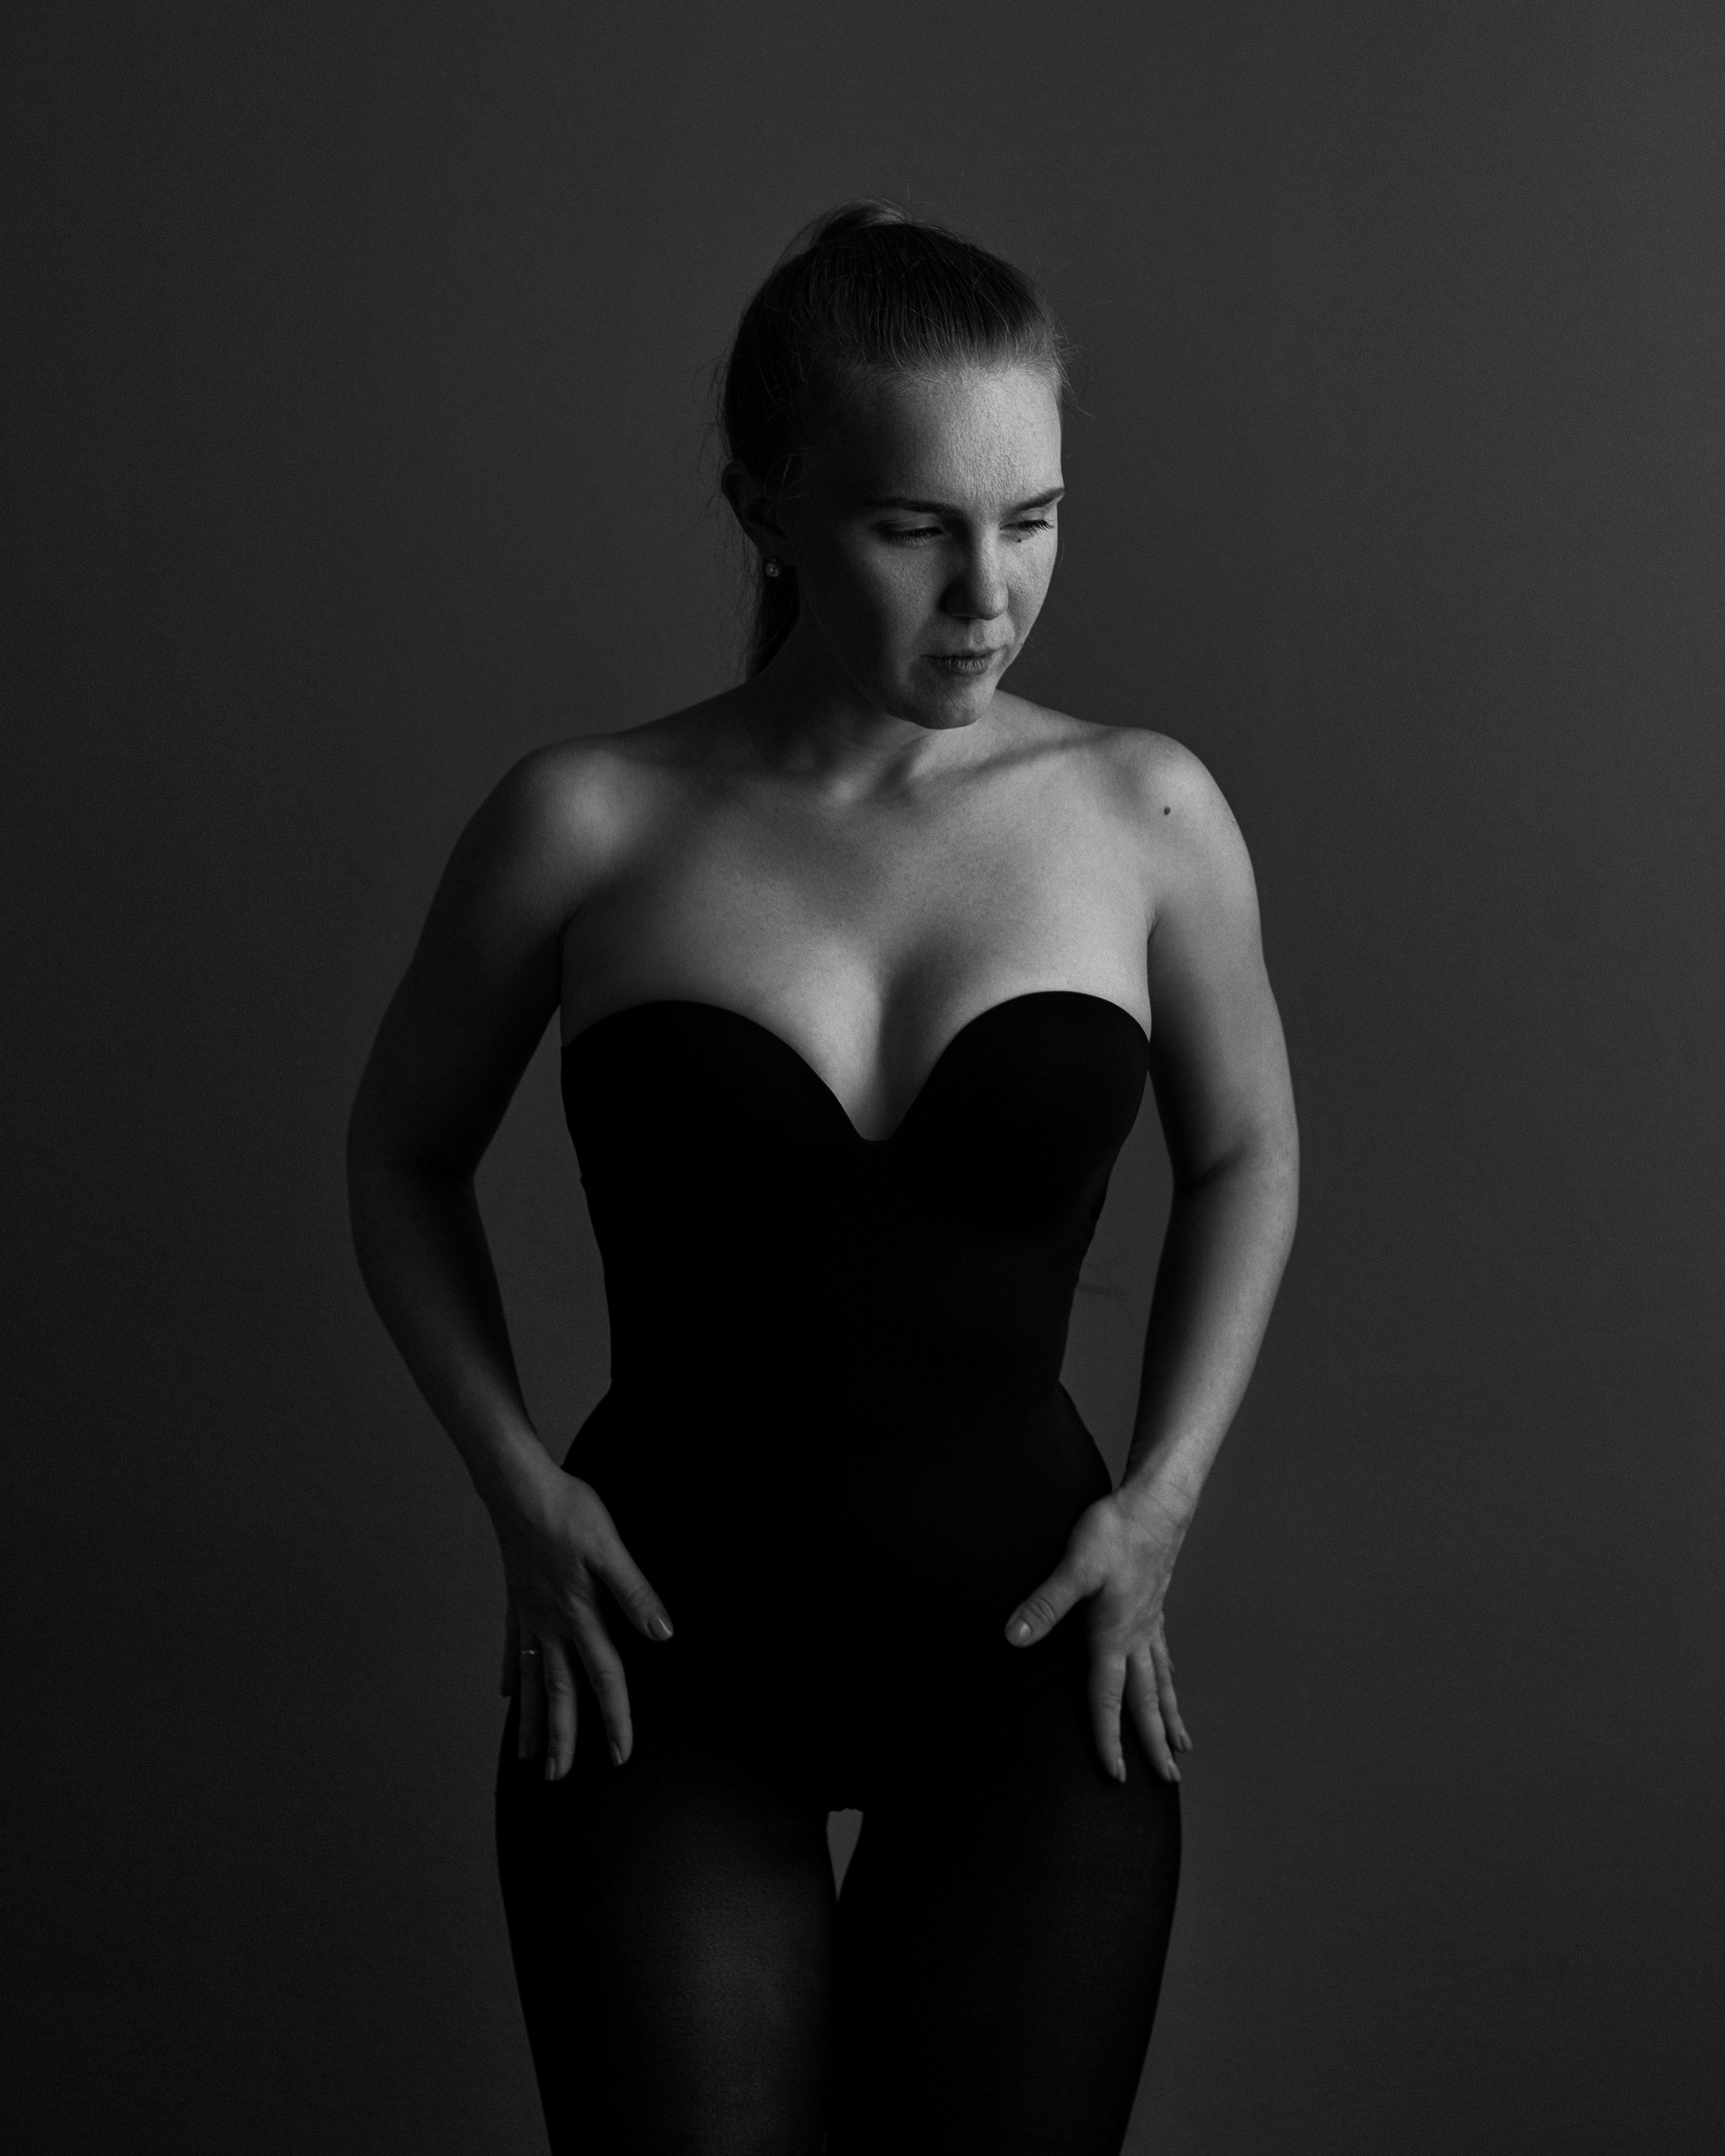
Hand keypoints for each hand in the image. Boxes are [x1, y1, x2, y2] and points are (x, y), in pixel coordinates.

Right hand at [493, 1465, 672, 1781]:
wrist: (518, 1486)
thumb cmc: (567, 1510)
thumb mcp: (610, 1547)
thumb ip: (635, 1591)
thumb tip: (662, 1631)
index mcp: (580, 1614)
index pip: (603, 1677)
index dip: (615, 1718)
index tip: (621, 1754)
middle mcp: (551, 1623)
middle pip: (558, 1693)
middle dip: (562, 1739)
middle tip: (558, 1779)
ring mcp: (529, 1614)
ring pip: (529, 1680)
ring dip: (531, 1720)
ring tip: (527, 1756)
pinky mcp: (517, 1599)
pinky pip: (511, 1648)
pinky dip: (509, 1674)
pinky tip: (505, 1695)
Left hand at [1004, 1483, 1194, 1783]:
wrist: (1155, 1503)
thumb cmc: (1115, 1531)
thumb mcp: (1074, 1565)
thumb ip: (1045, 1603)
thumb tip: (1013, 1637)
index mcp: (1114, 1636)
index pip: (1109, 1700)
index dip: (1109, 1740)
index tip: (1114, 1777)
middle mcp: (1136, 1637)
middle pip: (1146, 1701)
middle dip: (1154, 1742)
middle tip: (1168, 1782)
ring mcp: (1149, 1622)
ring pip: (1161, 1681)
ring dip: (1168, 1716)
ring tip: (1182, 1747)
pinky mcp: (1153, 1605)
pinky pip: (1164, 1655)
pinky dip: (1169, 1678)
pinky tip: (1170, 1682)